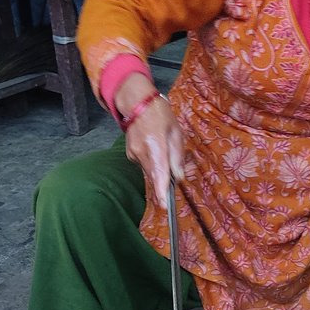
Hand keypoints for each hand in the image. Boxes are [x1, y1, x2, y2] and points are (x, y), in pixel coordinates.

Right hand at [115, 77, 183, 205]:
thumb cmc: (161, 116)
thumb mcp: (176, 133)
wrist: (137, 104)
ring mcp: (134, 154)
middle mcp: (142, 152)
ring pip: (150, 171)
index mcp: (156, 146)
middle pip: (155, 176)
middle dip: (164, 184)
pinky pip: (145, 165)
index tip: (164, 205)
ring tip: (164, 156)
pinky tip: (155, 151)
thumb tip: (179, 176)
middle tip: (171, 187)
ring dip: (159, 171)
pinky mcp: (131, 154)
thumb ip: (177, 156)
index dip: (162, 191)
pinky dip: (152, 163)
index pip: (159, 173)